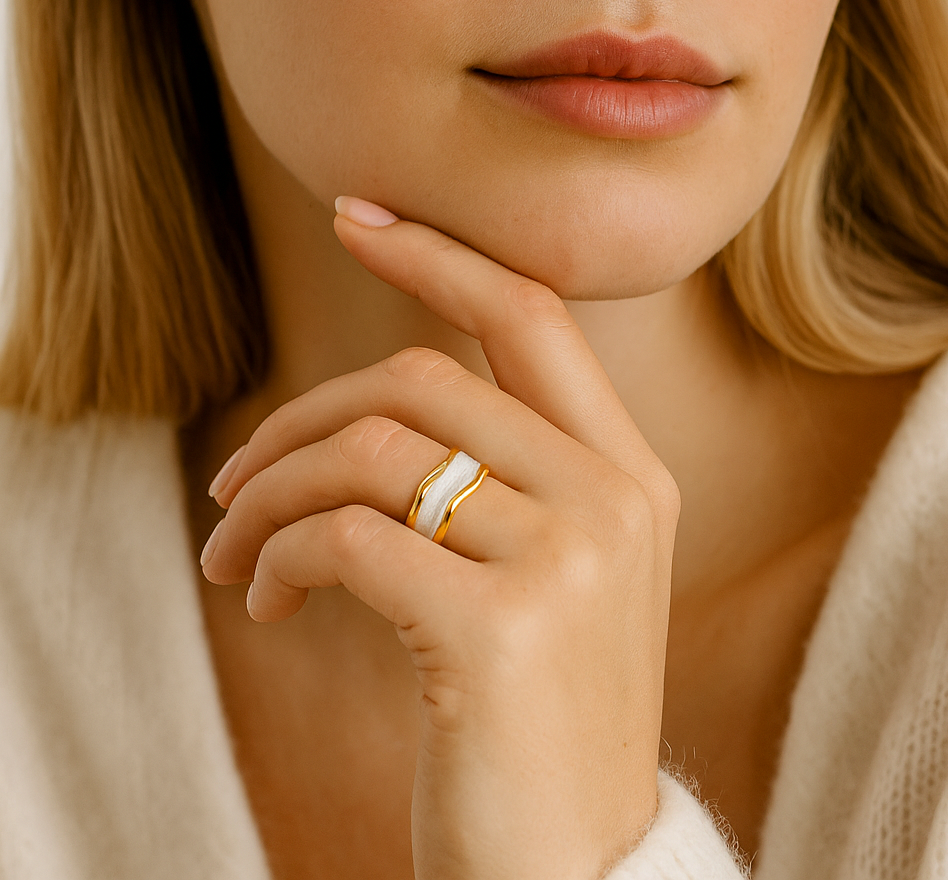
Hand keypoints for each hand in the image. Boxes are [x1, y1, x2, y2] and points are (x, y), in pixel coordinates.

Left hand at [201, 201, 679, 879]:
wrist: (574, 876)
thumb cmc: (538, 722)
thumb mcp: (552, 578)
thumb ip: (503, 475)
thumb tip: (373, 401)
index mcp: (631, 476)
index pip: (533, 314)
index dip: (438, 253)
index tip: (354, 213)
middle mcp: (612, 499)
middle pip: (422, 378)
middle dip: (302, 417)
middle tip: (236, 481)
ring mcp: (566, 559)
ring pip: (372, 451)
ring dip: (274, 495)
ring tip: (238, 554)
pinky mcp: (497, 626)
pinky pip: (347, 536)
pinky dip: (281, 557)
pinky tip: (268, 602)